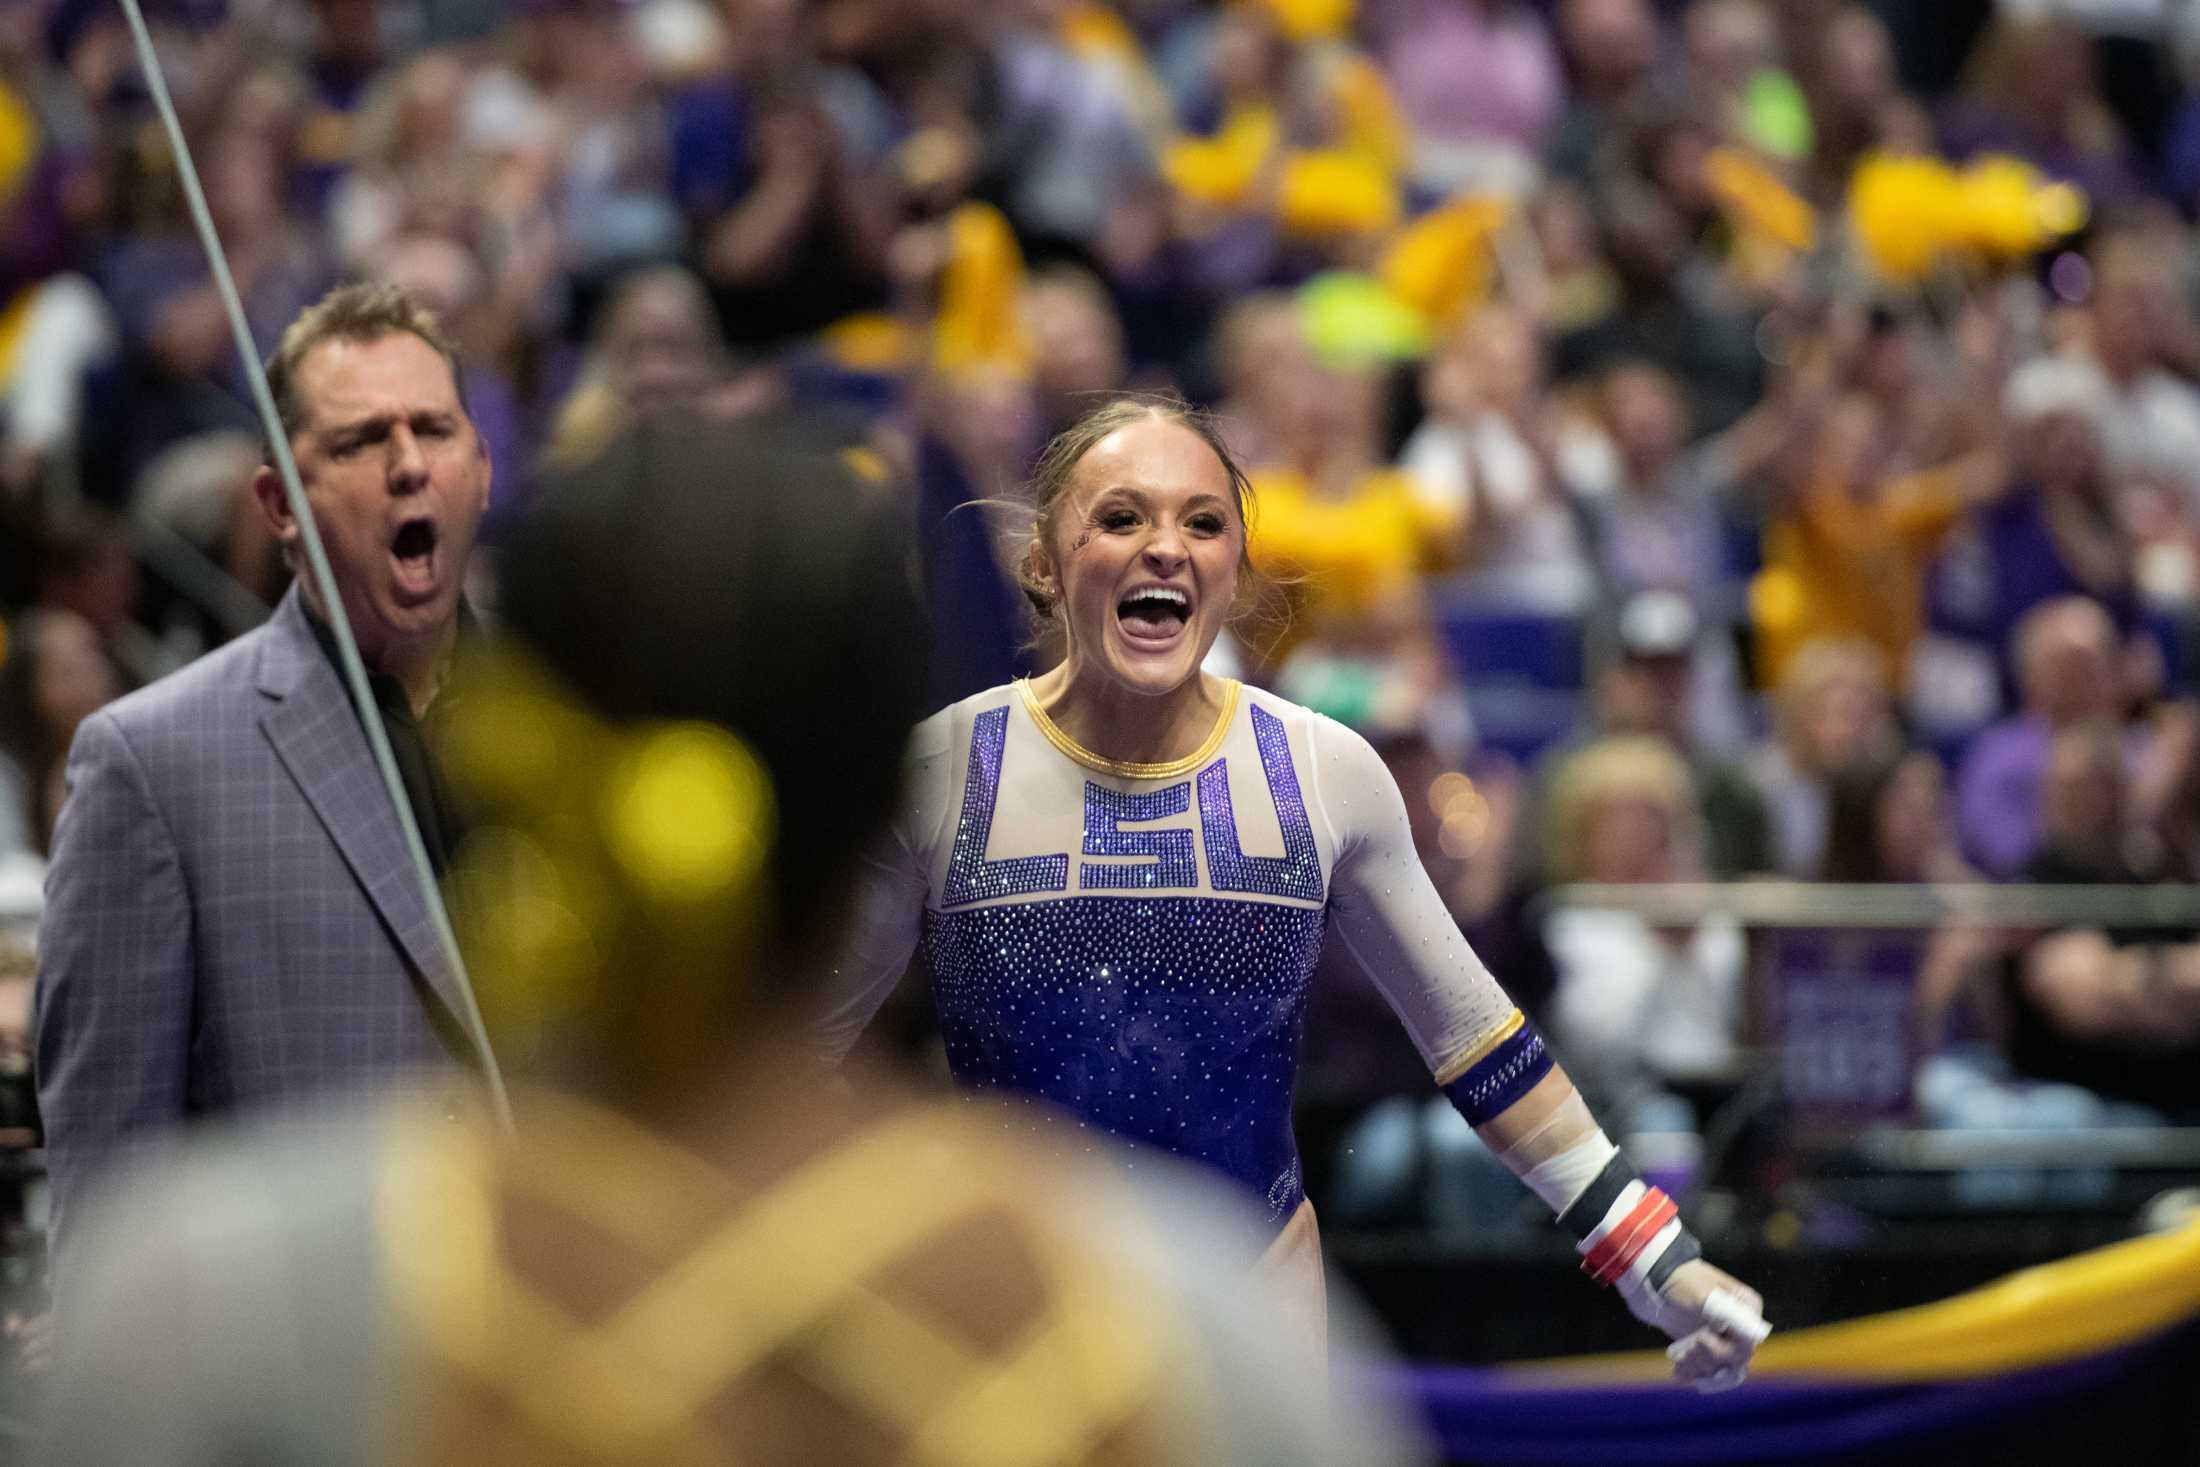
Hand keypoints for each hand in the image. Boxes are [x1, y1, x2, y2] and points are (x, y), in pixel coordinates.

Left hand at [1618, 1258, 1766, 1392]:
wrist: (1659, 1282)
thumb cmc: (1682, 1282)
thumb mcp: (1702, 1294)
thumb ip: (1728, 1314)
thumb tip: (1755, 1335)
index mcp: (1749, 1309)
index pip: (1748, 1343)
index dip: (1724, 1349)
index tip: (1699, 1339)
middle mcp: (1744, 1327)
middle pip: (1736, 1360)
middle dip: (1707, 1360)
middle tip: (1683, 1352)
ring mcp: (1729, 1340)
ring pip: (1724, 1371)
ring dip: (1699, 1369)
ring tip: (1678, 1359)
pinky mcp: (1712, 1351)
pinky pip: (1710, 1374)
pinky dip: (1694, 1375)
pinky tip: (1678, 1371)